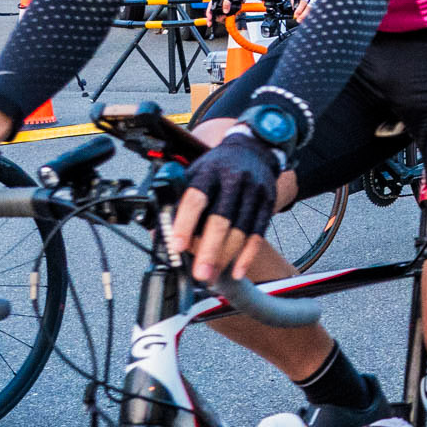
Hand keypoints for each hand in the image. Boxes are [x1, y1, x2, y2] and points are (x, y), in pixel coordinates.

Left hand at [173, 128, 283, 283]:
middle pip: (221, 219)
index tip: (176, 246)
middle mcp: (233, 180)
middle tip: (199, 274)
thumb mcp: (194, 173)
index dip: (185, 223)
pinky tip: (237, 270)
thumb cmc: (217, 167)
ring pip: (241, 230)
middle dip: (209, 249)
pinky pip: (259, 232)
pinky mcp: (268, 201)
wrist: (254, 149)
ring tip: (212, 276)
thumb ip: (176, 200)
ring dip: (226, 258)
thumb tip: (158, 232)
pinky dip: (248, 255)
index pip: (195, 198)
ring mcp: (254, 191)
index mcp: (208, 172)